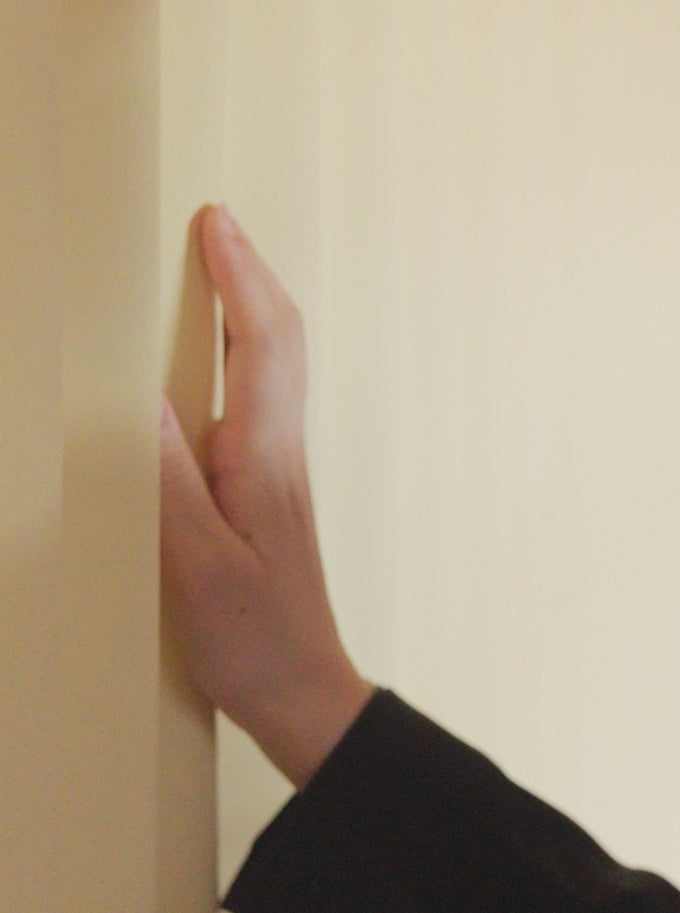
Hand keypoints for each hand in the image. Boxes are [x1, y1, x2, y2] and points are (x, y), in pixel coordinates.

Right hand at [159, 203, 374, 789]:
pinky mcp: (268, 488)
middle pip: (278, 340)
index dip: (237, 278)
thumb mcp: (195, 564)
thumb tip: (142, 396)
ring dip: (250, 306)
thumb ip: (169, 480)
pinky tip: (221, 356)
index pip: (257, 344)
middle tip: (217, 223)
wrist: (305, 690)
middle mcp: (280, 450)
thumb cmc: (252, 637)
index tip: (216, 223)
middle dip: (249, 275)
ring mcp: (279, 467)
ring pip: (275, 364)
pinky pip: (260, 394)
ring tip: (219, 265)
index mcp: (263, 456)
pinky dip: (242, 351)